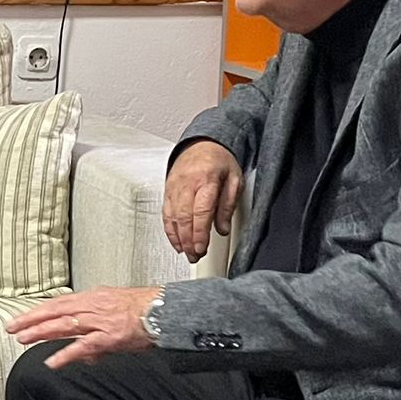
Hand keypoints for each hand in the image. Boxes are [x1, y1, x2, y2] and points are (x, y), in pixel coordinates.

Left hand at [7, 286, 161, 368]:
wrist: (165, 310)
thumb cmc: (145, 310)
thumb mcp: (115, 311)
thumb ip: (96, 330)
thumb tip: (84, 352)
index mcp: (93, 297)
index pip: (59, 303)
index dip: (39, 310)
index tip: (22, 317)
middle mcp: (92, 305)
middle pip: (55, 311)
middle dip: (31, 319)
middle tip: (12, 327)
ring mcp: (99, 321)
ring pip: (63, 325)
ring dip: (41, 332)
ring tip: (23, 339)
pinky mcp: (109, 336)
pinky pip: (83, 346)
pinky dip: (65, 354)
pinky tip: (52, 361)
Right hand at [165, 140, 243, 262]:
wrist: (202, 143)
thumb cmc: (219, 161)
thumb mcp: (234, 179)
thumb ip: (228, 205)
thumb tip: (222, 228)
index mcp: (206, 180)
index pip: (201, 211)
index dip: (200, 233)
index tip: (202, 248)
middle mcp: (187, 184)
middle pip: (184, 217)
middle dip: (189, 240)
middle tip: (195, 255)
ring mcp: (174, 188)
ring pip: (172, 217)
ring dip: (178, 238)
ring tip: (187, 253)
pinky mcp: (168, 191)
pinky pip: (166, 214)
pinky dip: (170, 230)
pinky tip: (177, 241)